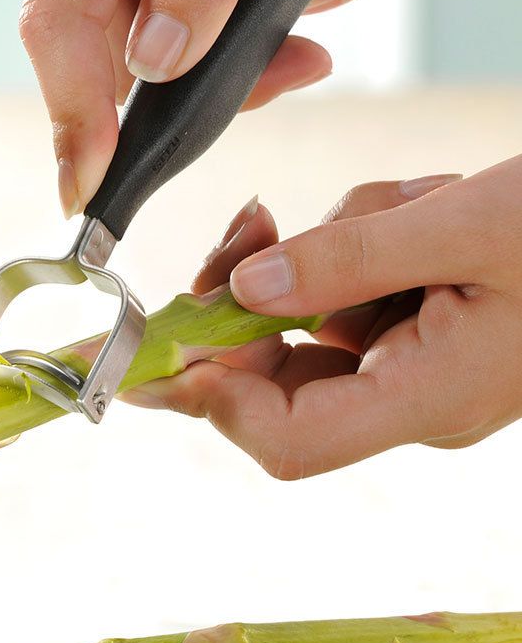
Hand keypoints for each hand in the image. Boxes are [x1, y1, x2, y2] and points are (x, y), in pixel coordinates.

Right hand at [18, 0, 357, 215]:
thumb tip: (155, 66)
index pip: (59, 28)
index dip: (74, 121)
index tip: (91, 193)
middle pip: (107, 40)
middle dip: (197, 78)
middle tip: (295, 67)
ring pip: (135, 25)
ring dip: (222, 38)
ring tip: (313, 8)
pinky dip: (212, 6)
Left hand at [123, 157, 521, 477]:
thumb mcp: (471, 223)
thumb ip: (350, 262)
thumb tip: (242, 294)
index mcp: (431, 398)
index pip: (286, 441)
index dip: (214, 397)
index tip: (171, 332)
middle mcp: (412, 398)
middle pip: (278, 380)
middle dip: (249, 299)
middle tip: (251, 224)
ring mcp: (416, 364)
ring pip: (309, 322)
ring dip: (322, 253)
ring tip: (403, 201)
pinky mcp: (420, 325)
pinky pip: (348, 292)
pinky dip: (355, 244)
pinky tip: (415, 206)